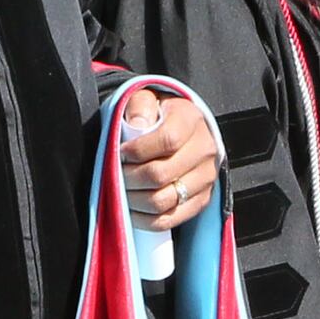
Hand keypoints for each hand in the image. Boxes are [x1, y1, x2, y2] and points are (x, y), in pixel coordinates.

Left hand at [119, 91, 218, 229]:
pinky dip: (145, 219)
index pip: (167, 141)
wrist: (180, 132)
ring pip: (163, 200)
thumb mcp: (146, 99)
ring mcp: (205, 178)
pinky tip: (131, 209)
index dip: (138, 150)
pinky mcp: (201, 200)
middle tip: (114, 173)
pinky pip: (169, 219)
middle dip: (129, 177)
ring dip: (133, 199)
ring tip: (121, 189)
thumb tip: (137, 126)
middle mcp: (204, 150)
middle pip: (160, 175)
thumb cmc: (157, 115)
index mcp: (191, 120)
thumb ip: (139, 106)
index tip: (120, 152)